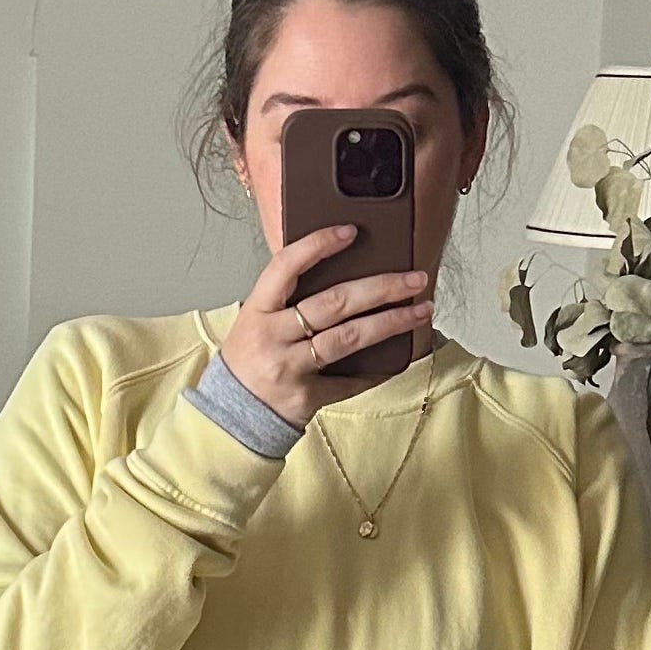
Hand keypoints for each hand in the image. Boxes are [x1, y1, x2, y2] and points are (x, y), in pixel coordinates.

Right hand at [223, 226, 435, 427]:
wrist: (229, 418)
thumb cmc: (250, 362)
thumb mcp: (255, 322)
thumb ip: (286, 300)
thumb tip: (342, 274)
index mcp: (257, 310)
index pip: (286, 266)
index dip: (318, 245)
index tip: (351, 231)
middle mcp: (272, 337)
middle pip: (334, 302)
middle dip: (381, 287)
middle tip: (414, 278)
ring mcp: (289, 368)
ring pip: (349, 338)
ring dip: (391, 322)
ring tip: (421, 310)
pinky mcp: (306, 397)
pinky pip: (350, 381)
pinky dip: (377, 370)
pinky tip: (399, 358)